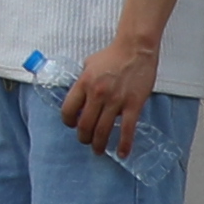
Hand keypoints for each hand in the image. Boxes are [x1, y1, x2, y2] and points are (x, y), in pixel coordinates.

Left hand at [64, 37, 161, 156]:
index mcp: (83, 83)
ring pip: (103, 130)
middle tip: (86, 142)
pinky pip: (127, 129)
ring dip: (99, 144)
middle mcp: (97, 94)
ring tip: (98, 150)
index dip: (68, 121)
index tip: (72, 125)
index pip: (68, 109)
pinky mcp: (133, 105)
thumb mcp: (88, 65)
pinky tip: (122, 153)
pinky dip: (124, 144)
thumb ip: (83, 81)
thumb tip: (79, 96)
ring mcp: (115, 101)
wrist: (135, 49)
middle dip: (83, 137)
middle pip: (85, 124)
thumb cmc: (112, 55)